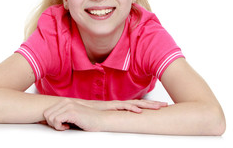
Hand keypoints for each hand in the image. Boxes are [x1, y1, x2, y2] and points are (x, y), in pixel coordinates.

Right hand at [43, 98, 167, 130]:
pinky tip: (139, 112)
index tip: (156, 108)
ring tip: (159, 107)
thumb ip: (102, 123)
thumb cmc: (81, 115)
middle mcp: (114, 105)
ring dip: (145, 105)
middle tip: (165, 106)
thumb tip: (109, 129)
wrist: (67, 108)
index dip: (144, 106)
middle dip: (150, 104)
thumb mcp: (95, 121)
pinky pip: (121, 107)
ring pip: (132, 104)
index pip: (131, 106)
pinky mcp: (106, 108)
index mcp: (112, 108)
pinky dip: (130, 109)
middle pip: (136, 103)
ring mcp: (111, 105)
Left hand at [43, 98, 103, 130]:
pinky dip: (60, 127)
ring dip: (56, 126)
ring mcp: (68, 106)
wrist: (101, 120)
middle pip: (46, 114)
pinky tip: (68, 127)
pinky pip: (56, 120)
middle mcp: (65, 101)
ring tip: (66, 126)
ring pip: (50, 118)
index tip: (58, 125)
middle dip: (52, 123)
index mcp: (64, 101)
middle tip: (62, 126)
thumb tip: (46, 121)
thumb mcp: (71, 115)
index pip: (46, 111)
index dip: (50, 121)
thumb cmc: (87, 120)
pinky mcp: (72, 112)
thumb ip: (61, 115)